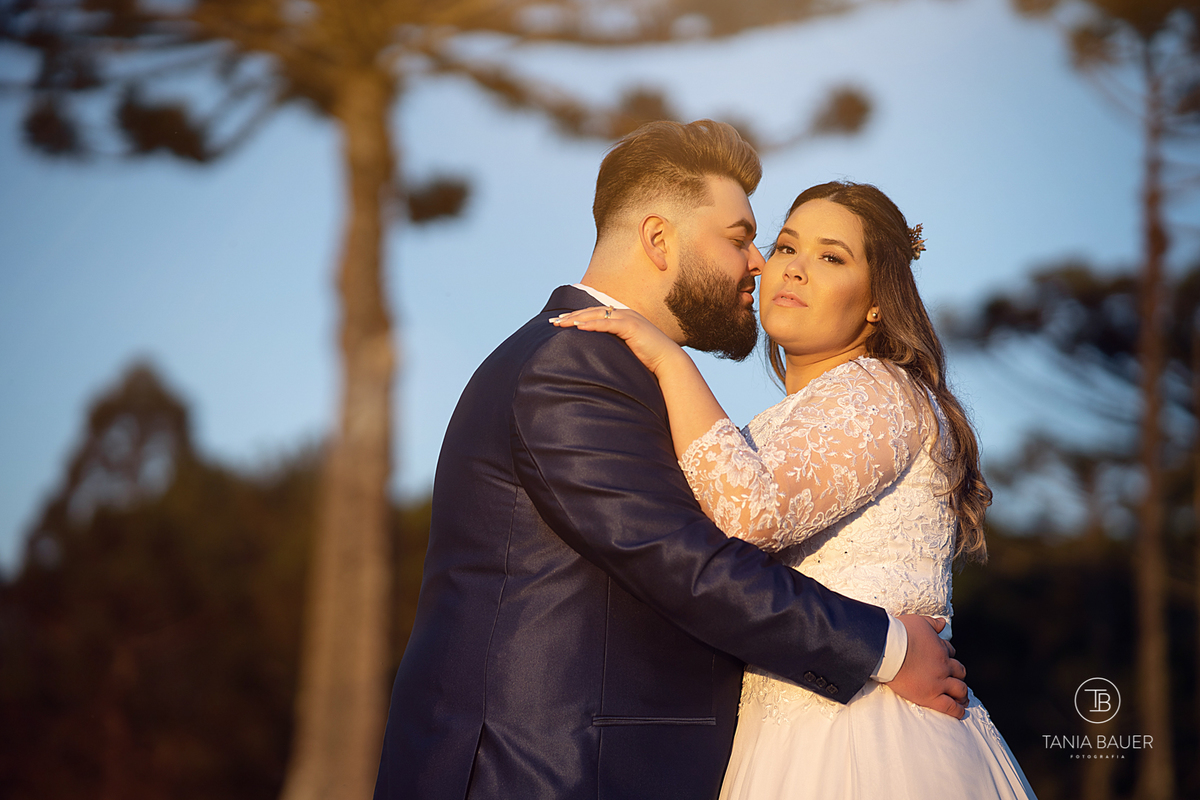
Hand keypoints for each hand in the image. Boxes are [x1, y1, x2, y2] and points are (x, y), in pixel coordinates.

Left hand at [550, 306, 684, 375]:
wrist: (668, 361)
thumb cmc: (649, 359)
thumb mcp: (628, 349)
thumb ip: (615, 346)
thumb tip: (599, 355)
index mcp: (622, 318)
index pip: (595, 314)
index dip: (577, 316)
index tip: (561, 321)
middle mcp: (624, 314)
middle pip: (592, 312)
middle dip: (571, 316)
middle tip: (554, 322)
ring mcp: (628, 318)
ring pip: (596, 315)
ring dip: (576, 319)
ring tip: (561, 323)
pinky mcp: (631, 326)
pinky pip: (607, 323)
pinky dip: (592, 324)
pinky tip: (578, 327)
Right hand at [884, 615, 968, 718]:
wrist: (888, 649)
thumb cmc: (900, 634)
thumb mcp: (919, 621)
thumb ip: (932, 623)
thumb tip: (943, 623)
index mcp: (940, 648)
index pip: (951, 652)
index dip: (949, 656)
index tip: (945, 660)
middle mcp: (943, 666)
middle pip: (959, 672)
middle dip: (959, 675)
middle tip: (956, 681)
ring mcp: (939, 682)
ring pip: (959, 690)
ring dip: (962, 693)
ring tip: (962, 698)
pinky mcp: (930, 696)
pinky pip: (950, 707)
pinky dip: (957, 711)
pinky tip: (960, 712)